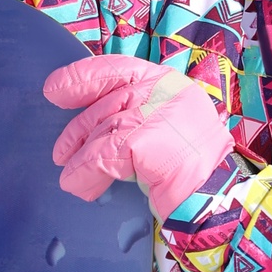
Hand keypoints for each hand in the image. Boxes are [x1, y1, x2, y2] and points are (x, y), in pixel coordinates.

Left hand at [43, 57, 233, 219]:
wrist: (216, 202)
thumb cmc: (191, 172)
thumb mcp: (164, 132)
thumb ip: (135, 118)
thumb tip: (91, 128)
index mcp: (171, 83)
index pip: (120, 68)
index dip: (83, 77)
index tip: (55, 89)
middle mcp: (166, 91)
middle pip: (110, 101)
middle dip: (80, 127)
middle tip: (60, 151)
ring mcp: (158, 112)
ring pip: (105, 130)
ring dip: (82, 157)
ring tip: (71, 177)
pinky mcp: (145, 139)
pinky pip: (102, 155)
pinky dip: (85, 172)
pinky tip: (78, 186)